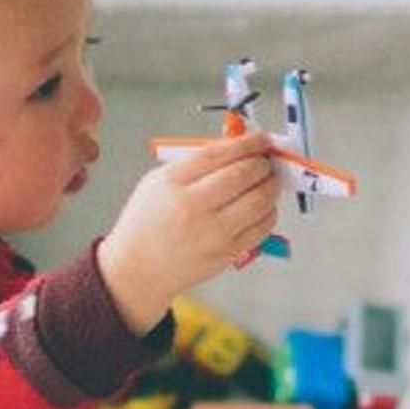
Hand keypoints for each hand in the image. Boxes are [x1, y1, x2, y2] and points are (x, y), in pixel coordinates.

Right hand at [98, 131, 283, 330]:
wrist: (138, 269)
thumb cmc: (147, 224)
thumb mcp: (158, 182)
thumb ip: (195, 163)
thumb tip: (236, 147)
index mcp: (172, 182)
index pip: (218, 154)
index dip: (247, 143)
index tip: (260, 139)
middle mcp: (192, 207)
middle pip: (243, 174)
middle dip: (263, 163)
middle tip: (266, 161)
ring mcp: (211, 233)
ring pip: (259, 201)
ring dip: (272, 186)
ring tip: (269, 181)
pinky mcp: (225, 253)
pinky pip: (261, 228)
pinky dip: (269, 212)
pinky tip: (265, 206)